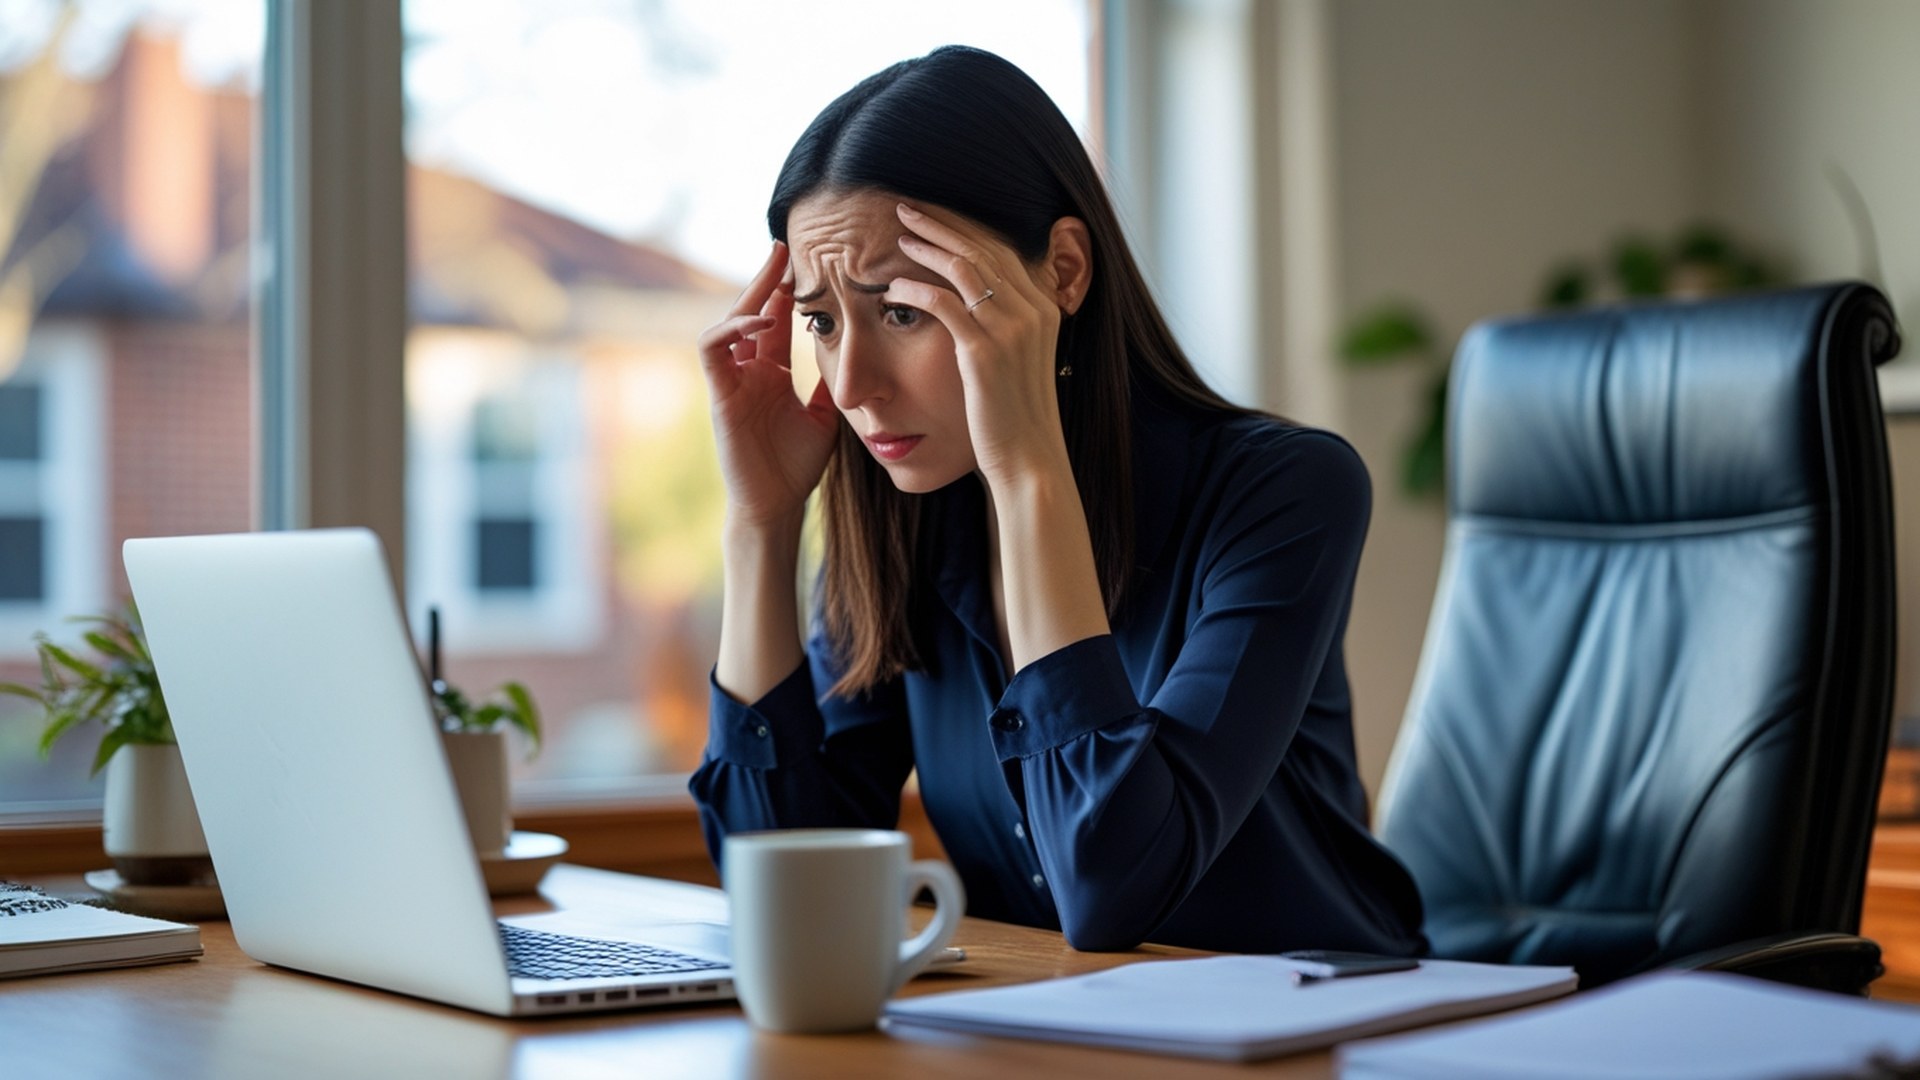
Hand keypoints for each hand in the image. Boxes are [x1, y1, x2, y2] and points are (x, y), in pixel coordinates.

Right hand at [696, 242, 838, 530]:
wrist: (777, 504)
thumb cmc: (798, 466)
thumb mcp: (826, 412)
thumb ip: (831, 379)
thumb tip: (855, 347)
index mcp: (771, 372)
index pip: (776, 319)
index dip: (788, 290)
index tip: (812, 262)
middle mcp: (747, 370)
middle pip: (751, 310)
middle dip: (767, 278)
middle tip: (787, 246)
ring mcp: (731, 381)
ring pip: (728, 321)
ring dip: (749, 294)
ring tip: (776, 271)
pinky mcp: (718, 394)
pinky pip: (713, 349)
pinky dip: (733, 328)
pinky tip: (762, 318)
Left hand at [885, 203, 1071, 489]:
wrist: (1030, 458)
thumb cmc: (1017, 415)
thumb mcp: (1022, 361)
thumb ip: (1008, 326)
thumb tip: (979, 304)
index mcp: (1044, 308)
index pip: (1002, 251)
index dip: (965, 228)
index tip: (935, 216)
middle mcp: (1032, 310)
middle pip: (981, 248)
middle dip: (941, 224)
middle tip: (907, 209)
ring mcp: (1010, 329)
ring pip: (962, 268)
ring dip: (925, 248)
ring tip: (897, 238)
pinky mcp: (983, 351)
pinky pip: (942, 304)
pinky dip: (914, 291)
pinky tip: (892, 290)